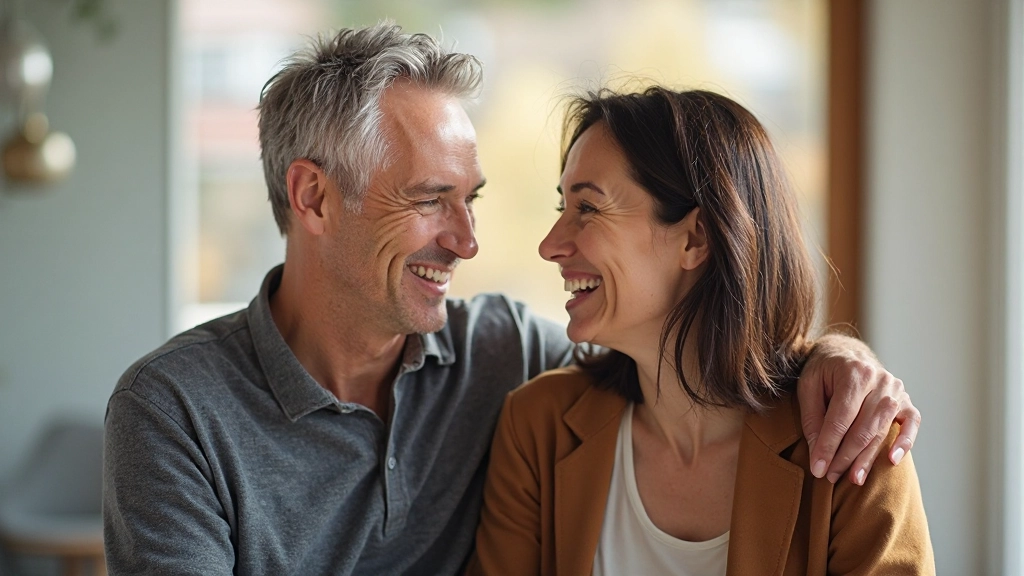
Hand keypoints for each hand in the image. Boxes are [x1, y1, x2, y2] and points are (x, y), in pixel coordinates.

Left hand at [796, 334, 920, 484]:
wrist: (845, 353)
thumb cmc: (823, 371)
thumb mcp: (808, 386)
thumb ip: (812, 418)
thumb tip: (818, 455)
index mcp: (853, 372)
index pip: (840, 418)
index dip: (828, 446)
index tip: (817, 469)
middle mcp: (879, 380)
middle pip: (863, 427)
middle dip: (845, 456)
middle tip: (831, 477)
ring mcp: (896, 390)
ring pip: (882, 430)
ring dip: (867, 457)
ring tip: (854, 478)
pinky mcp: (906, 400)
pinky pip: (912, 423)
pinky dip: (905, 442)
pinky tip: (892, 460)